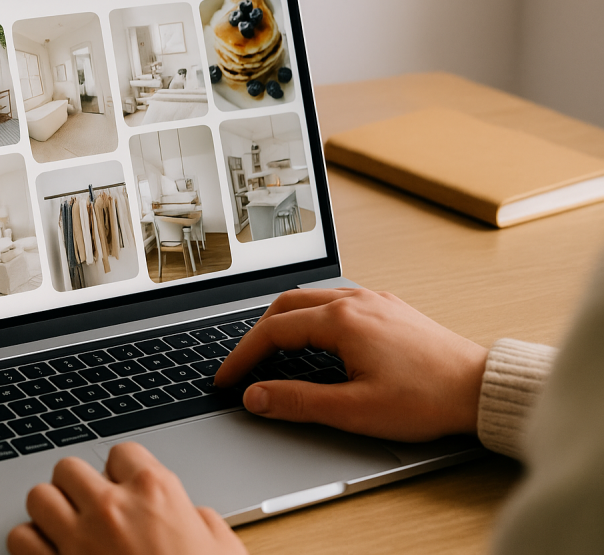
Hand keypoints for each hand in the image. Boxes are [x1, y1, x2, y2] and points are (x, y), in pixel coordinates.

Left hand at [7, 442, 246, 554]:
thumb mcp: (225, 550)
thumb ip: (204, 521)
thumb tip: (194, 516)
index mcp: (155, 492)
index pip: (122, 451)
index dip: (123, 471)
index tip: (126, 487)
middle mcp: (111, 508)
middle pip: (69, 468)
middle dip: (78, 486)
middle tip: (90, 506)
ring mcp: (78, 539)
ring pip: (38, 496)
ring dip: (50, 511)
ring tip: (66, 527)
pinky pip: (20, 539)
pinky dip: (30, 545)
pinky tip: (49, 554)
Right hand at [215, 288, 488, 442]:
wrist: (480, 389)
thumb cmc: (427, 399)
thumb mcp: (353, 409)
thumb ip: (297, 402)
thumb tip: (256, 397)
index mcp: (342, 320)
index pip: (273, 331)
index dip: (242, 356)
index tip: (227, 379)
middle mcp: (355, 301)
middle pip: (286, 305)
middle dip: (257, 334)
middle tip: (243, 364)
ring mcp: (374, 300)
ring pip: (311, 299)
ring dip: (284, 322)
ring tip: (270, 351)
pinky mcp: (389, 308)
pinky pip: (336, 300)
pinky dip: (311, 317)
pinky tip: (315, 339)